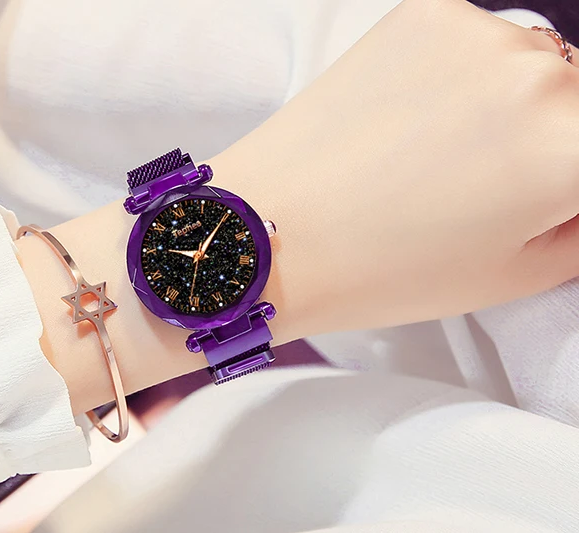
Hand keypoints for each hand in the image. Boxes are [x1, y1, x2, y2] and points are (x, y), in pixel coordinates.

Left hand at [21, 0, 578, 413]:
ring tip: (443, 152)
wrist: (270, 226)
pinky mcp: (425, 12)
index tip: (539, 195)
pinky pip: (478, 41)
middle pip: (578, 99)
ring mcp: (478, 33)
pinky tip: (414, 117)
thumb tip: (577, 192)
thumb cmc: (381, 270)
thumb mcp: (514, 274)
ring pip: (534, 65)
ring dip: (514, 101)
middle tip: (495, 183)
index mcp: (573, 149)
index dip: (566, 182)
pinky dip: (465, 74)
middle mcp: (541, 74)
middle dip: (555, 139)